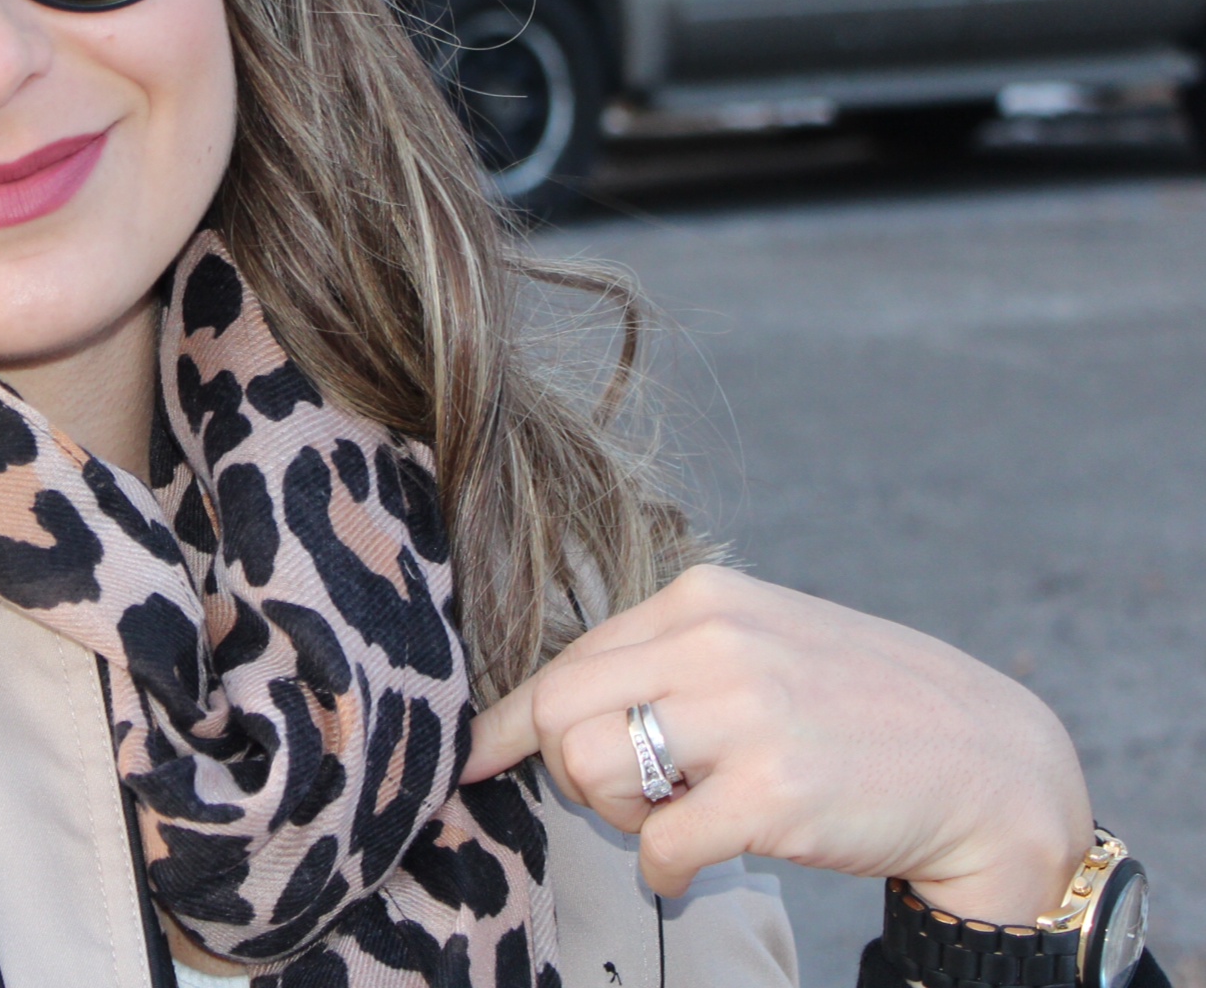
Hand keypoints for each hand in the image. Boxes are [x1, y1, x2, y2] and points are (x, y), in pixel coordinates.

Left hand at [462, 565, 1092, 924]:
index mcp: (705, 597)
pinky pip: (657, 846)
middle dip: (567, 771)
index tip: (478, 756)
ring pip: (589, 769)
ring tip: (672, 822)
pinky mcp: (774, 794)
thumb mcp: (763, 644)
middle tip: (626, 801)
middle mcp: (718, 642)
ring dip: (614, 818)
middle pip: (561, 711)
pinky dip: (662, 873)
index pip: (569, 658)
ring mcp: (747, 715)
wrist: (992, 763)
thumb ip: (672, 659)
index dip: (515, 720)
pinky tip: (696, 868)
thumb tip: (559, 709)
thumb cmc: (862, 710)